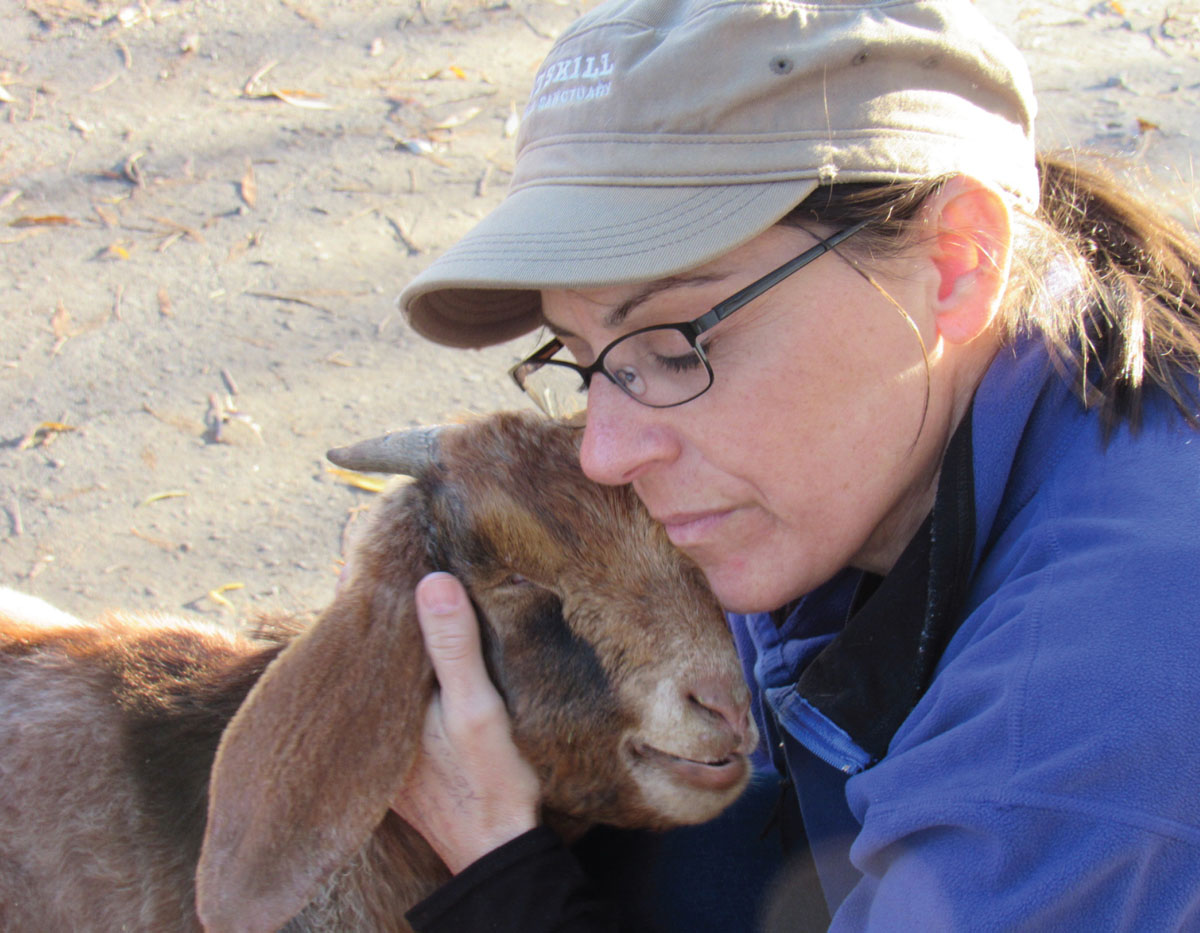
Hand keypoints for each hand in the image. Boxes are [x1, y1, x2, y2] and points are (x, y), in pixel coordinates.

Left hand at [392, 572, 540, 872]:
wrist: (496, 852)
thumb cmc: (487, 783)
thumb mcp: (474, 709)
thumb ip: (454, 648)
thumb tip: (432, 581)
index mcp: (374, 702)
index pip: (353, 630)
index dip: (362, 587)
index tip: (374, 545)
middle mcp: (366, 720)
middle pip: (363, 649)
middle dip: (375, 607)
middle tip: (390, 555)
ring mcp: (382, 737)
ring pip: (378, 672)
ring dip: (391, 636)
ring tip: (408, 590)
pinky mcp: (401, 751)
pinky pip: (393, 695)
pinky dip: (404, 667)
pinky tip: (423, 649)